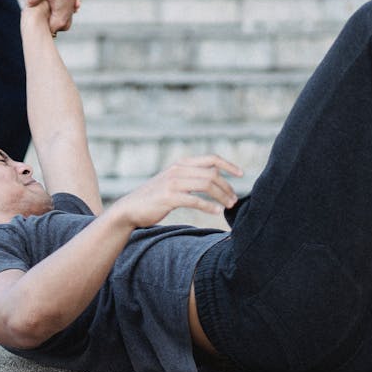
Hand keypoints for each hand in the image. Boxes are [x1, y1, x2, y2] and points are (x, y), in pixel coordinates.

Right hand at [106, 155, 242, 229]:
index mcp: (180, 164)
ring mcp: (173, 183)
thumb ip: (190, 176)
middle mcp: (178, 170)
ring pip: (206, 185)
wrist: (130, 208)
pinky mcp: (169, 197)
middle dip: (227, 187)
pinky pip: (195, 200)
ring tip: (229, 206)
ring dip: (222, 196)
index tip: (241, 174)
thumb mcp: (173, 181)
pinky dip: (209, 206)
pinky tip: (216, 212)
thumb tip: (215, 176)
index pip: (211, 158)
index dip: (228, 164)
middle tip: (234, 200)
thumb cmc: (155, 197)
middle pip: (212, 174)